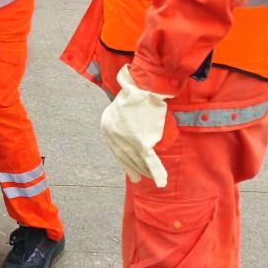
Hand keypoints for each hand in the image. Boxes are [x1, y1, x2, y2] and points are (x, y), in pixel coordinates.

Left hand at [99, 65, 172, 186]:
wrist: (144, 86)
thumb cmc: (135, 92)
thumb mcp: (119, 106)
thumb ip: (120, 120)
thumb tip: (126, 131)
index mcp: (106, 126)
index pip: (117, 151)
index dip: (126, 164)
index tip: (133, 174)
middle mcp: (113, 135)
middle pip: (127, 157)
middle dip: (136, 169)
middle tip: (141, 178)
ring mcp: (126, 139)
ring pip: (139, 160)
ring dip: (147, 171)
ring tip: (156, 179)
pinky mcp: (140, 141)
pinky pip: (150, 160)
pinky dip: (157, 172)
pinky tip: (161, 181)